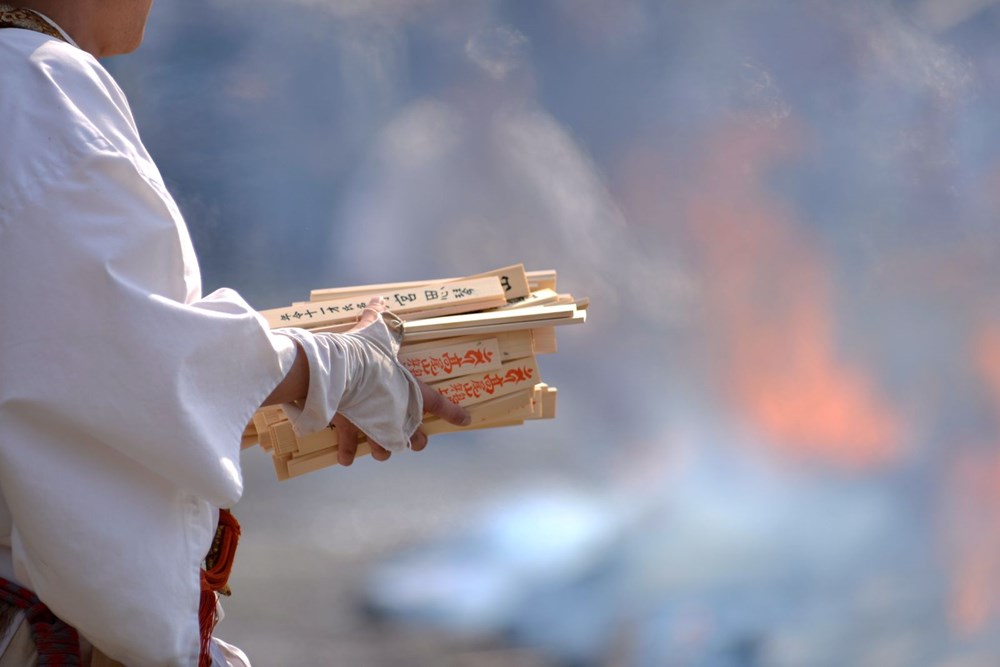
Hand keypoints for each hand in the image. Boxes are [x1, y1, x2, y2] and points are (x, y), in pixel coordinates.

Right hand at [333, 297, 470, 465]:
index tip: (465, 420)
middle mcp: (397, 414)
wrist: (341, 371)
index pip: (439, 404)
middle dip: (416, 441)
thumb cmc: (365, 351)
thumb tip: (379, 299)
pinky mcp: (351, 428)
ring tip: (381, 450)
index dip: (453, 413)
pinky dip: (347, 453)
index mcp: (410, 391)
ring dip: (384, 450)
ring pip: (386, 449)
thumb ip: (379, 316)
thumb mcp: (376, 329)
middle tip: (415, 440)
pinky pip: (349, 446)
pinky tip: (346, 458)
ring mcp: (375, 425)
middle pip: (415, 438)